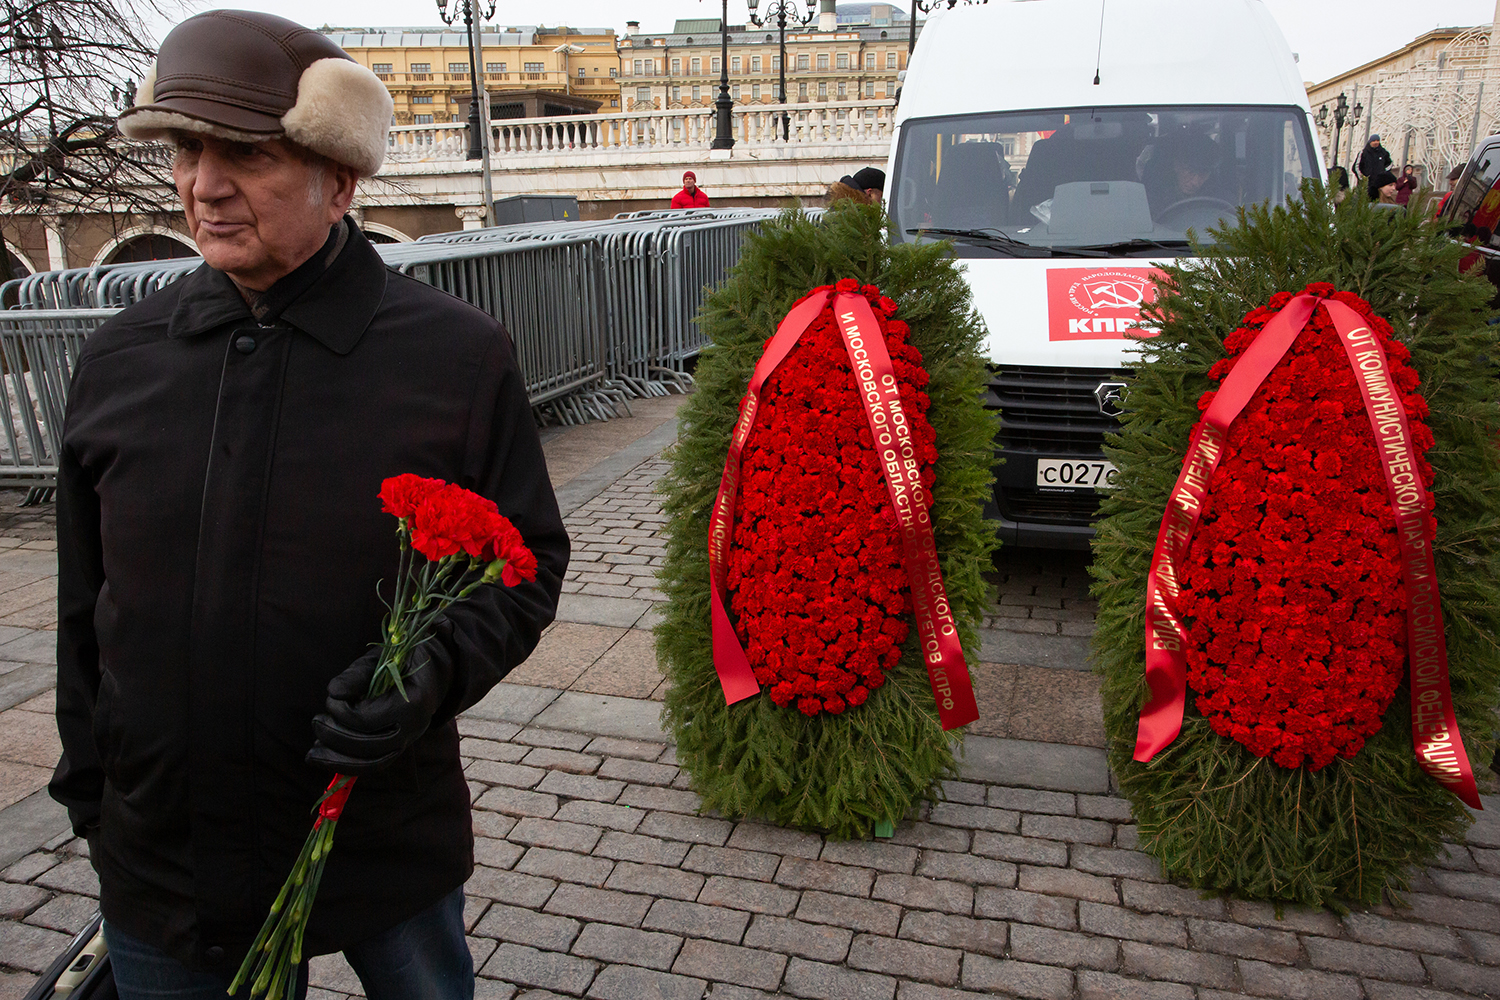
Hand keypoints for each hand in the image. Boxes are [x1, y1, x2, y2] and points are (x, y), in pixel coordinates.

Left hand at [306, 643, 451, 775]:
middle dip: (335, 737)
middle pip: (368, 746)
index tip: (330, 699)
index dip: (342, 712)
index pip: (368, 719)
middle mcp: (413, 728)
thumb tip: (333, 692)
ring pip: (370, 763)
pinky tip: (324, 758)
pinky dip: (347, 765)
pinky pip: (372, 765)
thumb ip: (356, 675)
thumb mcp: (379, 661)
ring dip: (337, 759)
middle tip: (316, 722)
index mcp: (412, 703)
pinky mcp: (397, 749)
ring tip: (313, 750)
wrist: (430, 674)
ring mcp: (407, 741)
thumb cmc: (401, 663)